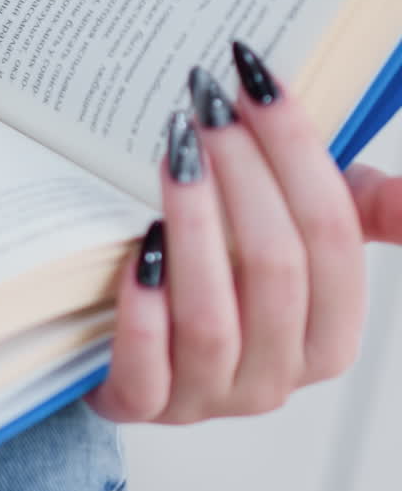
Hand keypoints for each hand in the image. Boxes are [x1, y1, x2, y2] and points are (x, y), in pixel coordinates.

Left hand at [90, 42, 398, 423]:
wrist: (134, 346)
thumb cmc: (225, 275)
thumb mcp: (297, 238)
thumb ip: (357, 209)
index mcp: (331, 333)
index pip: (332, 236)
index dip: (296, 152)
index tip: (255, 82)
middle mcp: (279, 376)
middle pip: (276, 267)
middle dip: (241, 172)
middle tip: (205, 105)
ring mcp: (210, 398)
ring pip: (213, 315)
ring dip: (194, 223)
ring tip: (173, 153)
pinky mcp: (144, 408)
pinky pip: (148, 370)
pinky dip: (144, 309)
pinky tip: (138, 246)